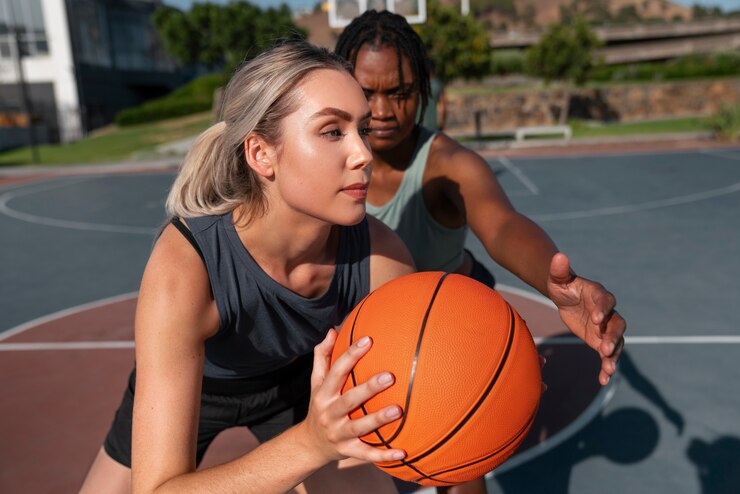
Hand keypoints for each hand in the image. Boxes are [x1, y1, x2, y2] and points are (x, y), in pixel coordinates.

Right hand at [300, 329, 406, 463]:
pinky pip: (366, 454)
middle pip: (349, 399)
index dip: (351, 355)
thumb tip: (333, 330)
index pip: (337, 371)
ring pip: (359, 427)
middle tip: (391, 376)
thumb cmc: (320, 405)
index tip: (368, 339)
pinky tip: (403, 452)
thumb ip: (323, 356)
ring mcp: (338, 434)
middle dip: (369, 388)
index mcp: (323, 393)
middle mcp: (329, 413)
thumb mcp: (317, 382)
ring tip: (398, 410)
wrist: (309, 444)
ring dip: (378, 419)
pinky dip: (384, 455)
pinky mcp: (347, 451)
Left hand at [547, 253, 626, 385]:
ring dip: (614, 355)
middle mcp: (607, 312)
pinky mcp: (601, 340)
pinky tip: (603, 379)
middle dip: (613, 337)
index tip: (596, 319)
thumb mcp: (558, 279)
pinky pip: (608, 355)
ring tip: (608, 368)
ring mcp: (606, 328)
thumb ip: (560, 269)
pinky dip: (607, 366)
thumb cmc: (562, 286)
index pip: (606, 301)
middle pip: (617, 324)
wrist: (564, 298)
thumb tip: (559, 255)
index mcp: (598, 295)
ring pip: (616, 342)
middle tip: (603, 348)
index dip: (603, 309)